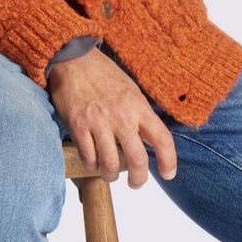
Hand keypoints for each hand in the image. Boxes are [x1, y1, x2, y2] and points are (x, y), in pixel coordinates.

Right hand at [47, 48, 176, 188]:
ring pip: (111, 165)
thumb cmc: (102, 73)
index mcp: (138, 105)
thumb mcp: (130, 89)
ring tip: (109, 172)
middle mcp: (121, 116)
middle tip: (136, 183)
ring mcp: (99, 122)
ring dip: (111, 175)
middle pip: (138, 161)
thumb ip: (140, 114)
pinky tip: (92, 161)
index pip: (162, 139)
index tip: (168, 174)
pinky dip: (91, 166)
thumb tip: (149, 140)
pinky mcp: (78, 126)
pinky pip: (88, 158)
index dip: (169, 162)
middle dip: (139, 180)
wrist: (72, 58)